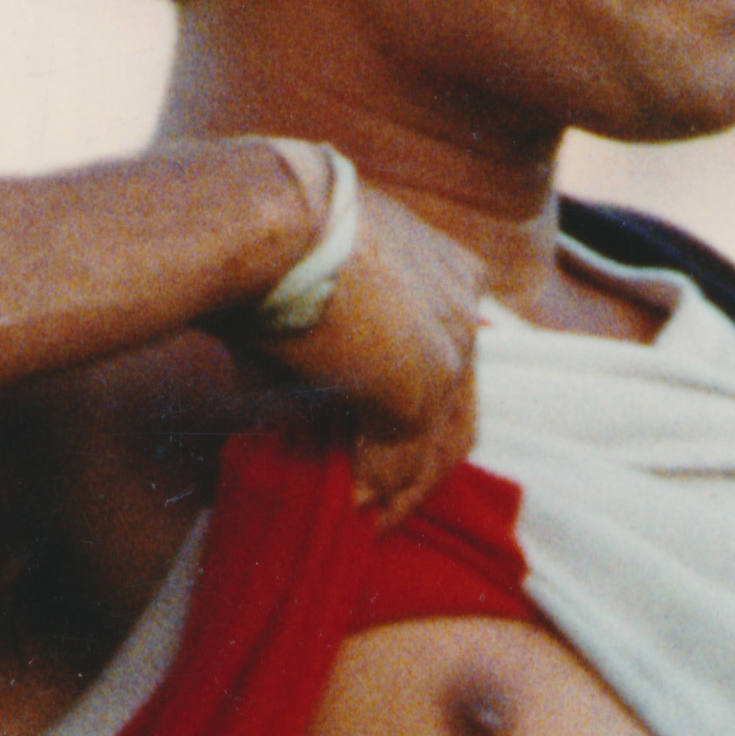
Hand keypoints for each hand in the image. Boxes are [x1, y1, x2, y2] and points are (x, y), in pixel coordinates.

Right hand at [245, 180, 482, 523]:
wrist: (270, 215)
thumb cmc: (275, 228)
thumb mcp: (329, 275)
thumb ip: (349, 332)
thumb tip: (314, 382)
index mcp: (452, 269)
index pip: (456, 360)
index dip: (428, 410)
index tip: (394, 443)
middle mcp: (464, 306)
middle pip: (458, 408)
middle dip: (423, 463)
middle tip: (390, 503)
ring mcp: (450, 348)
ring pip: (438, 441)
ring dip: (404, 488)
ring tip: (373, 519)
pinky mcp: (420, 386)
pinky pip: (403, 457)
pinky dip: (381, 489)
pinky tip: (357, 508)